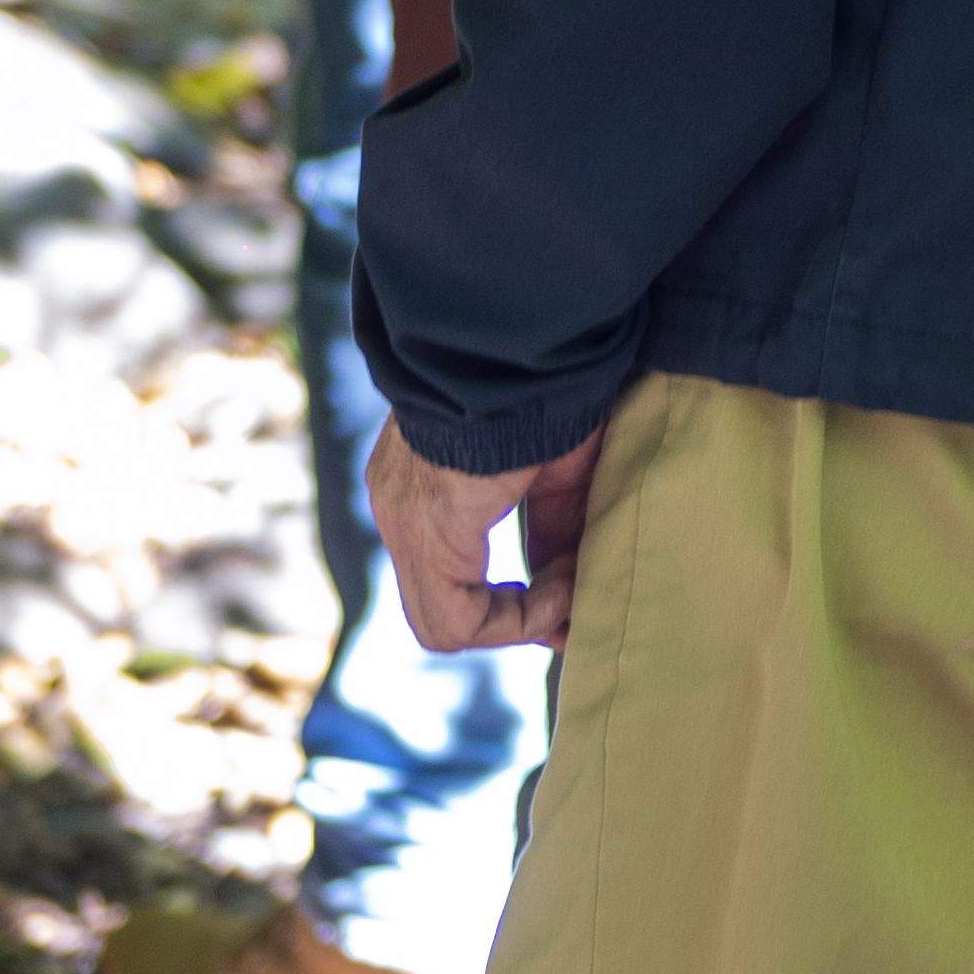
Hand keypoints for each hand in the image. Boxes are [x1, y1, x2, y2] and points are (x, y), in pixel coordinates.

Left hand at [369, 414, 607, 653]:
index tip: (572, 593)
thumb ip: (555, 534)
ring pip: (443, 623)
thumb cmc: (547, 392)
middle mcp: (399, 509)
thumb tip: (571, 596)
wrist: (525, 350)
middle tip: (574, 611)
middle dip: (515, 620)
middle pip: (446, 606)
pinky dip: (516, 620)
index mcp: (420, 486)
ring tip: (572, 593)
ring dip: (519, 623)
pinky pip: (455, 621)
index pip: (450, 575)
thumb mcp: (556, 474)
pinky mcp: (424, 535)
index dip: (512, 603)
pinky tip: (561, 588)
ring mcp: (402, 523)